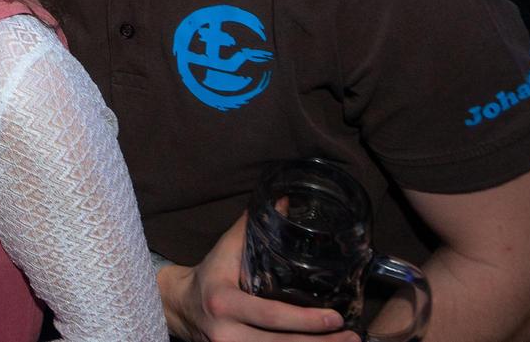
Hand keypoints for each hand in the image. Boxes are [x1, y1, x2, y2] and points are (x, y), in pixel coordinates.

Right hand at [158, 215, 356, 341]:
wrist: (178, 307)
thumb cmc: (208, 276)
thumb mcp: (225, 252)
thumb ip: (252, 229)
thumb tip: (285, 202)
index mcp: (224, 302)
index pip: (271, 315)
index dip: (306, 320)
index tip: (335, 318)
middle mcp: (226, 333)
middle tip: (352, 337)